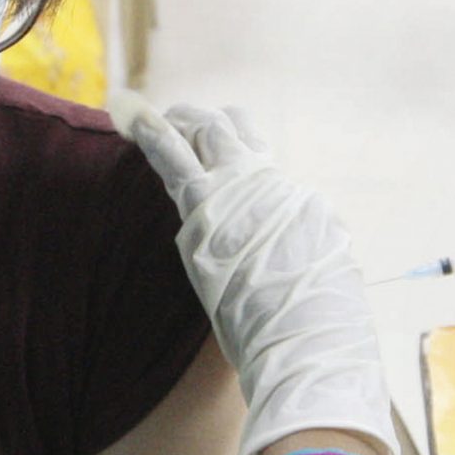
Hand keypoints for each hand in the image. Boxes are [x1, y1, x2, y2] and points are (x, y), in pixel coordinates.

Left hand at [111, 94, 399, 454]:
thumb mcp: (324, 274)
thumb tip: (283, 242)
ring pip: (204, 134)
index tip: (218, 147)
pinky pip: (173, 159)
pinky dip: (151, 134)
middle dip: (203, 124)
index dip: (236, 148)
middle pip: (232, 133)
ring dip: (176, 121)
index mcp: (299, 201)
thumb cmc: (319, 326)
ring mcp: (238, 190)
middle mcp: (269, 185)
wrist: (307, 338)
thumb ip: (299, 248)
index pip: (260, 159)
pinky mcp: (204, 208)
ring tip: (146, 116)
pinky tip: (130, 118)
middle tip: (178, 123)